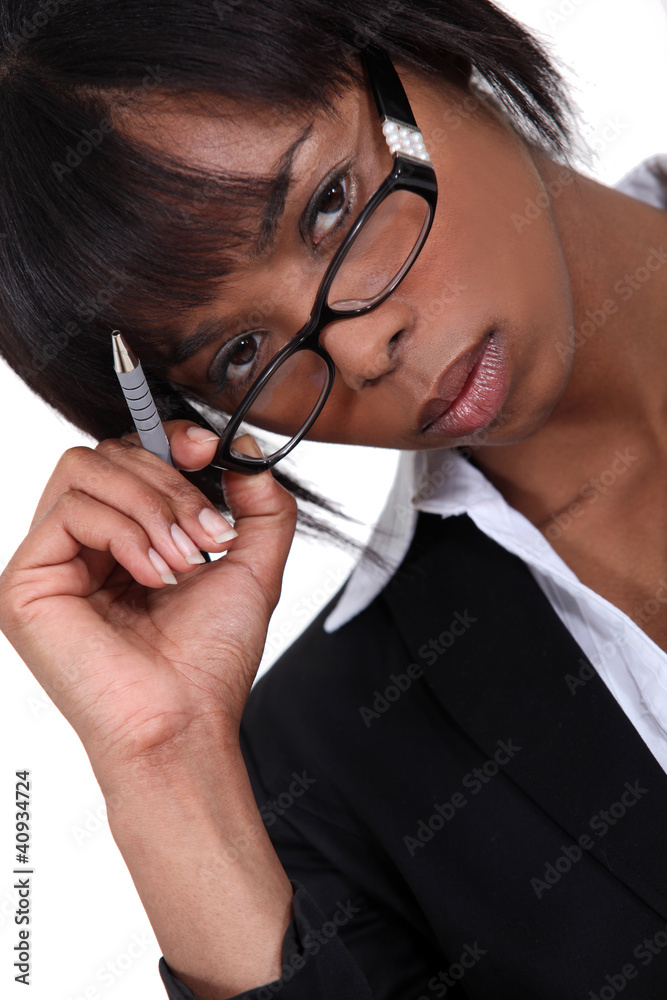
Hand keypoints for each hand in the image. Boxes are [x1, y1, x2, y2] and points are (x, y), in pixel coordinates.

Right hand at [0, 423, 296, 779]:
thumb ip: (262, 506)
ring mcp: (50, 561)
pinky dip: (125, 533)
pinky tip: (154, 575)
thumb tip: (246, 451)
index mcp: (123, 540)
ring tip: (185, 560)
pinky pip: (72, 510)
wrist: (184, 723)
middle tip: (208, 532)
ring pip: (86, 470)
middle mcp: (81, 546)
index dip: (165, 438)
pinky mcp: (26, 581)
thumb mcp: (253, 567)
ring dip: (151, 506)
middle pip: (107, 454)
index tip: (208, 450)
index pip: (127, 456)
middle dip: (170, 482)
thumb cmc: (208, 661)